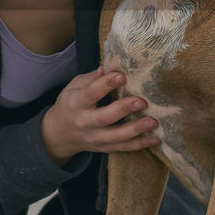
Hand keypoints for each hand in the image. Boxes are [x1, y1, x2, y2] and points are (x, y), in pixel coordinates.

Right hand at [41, 67, 158, 165]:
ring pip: (116, 137)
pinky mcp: (103, 148)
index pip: (91, 93)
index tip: (121, 76)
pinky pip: (122, 148)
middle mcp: (84, 122)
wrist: (59, 134)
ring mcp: (95, 137)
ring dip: (136, 130)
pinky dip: (139, 144)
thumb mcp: (74, 87)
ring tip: (153, 122)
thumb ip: (91, 78)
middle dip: (124, 109)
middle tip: (142, 101)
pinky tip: (155, 139)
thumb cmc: (70, 104)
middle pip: (104, 118)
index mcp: (76, 103)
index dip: (106, 84)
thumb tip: (108, 66)